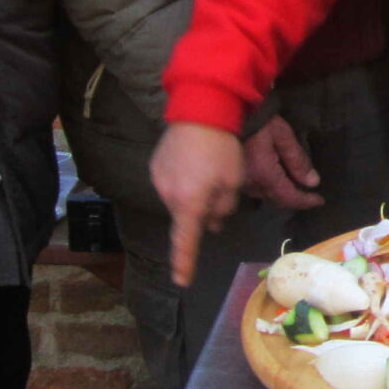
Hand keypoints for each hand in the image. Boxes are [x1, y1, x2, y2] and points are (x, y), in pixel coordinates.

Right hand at [151, 121, 244, 285]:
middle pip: (186, 216)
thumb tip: (213, 222)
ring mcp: (158, 179)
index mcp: (189, 204)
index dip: (184, 263)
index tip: (181, 281)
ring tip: (210, 170)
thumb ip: (223, 208)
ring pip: (180, 199)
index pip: (185, 241)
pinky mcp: (156, 165)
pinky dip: (185, 181)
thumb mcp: (233, 182)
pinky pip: (173, 183)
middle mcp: (168, 195)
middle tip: (222, 190)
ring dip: (194, 195)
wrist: (199, 108)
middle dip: (202, 212)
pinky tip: (196, 162)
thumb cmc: (221, 149)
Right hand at [242, 115, 325, 211]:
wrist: (225, 110)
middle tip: (309, 194)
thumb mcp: (282, 135)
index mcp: (264, 174)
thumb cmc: (257, 119)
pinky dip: (267, 187)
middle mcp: (250, 183)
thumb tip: (313, 182)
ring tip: (293, 185)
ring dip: (280, 193)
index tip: (320, 200)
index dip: (306, 201)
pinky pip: (253, 189)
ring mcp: (239, 181)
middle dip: (293, 198)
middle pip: (276, 199)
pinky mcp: (233, 176)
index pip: (289, 197)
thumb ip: (297, 159)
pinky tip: (274, 179)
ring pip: (264, 195)